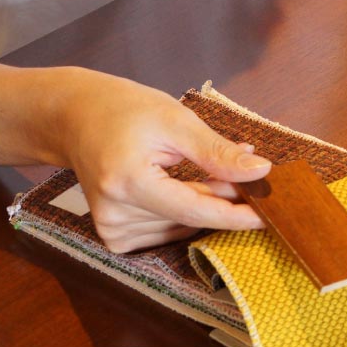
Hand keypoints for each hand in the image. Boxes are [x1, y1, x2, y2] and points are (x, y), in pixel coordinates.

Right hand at [54, 72, 271, 252]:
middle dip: (223, 197)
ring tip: (201, 166)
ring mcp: (111, 229)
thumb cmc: (125, 111)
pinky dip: (184, 209)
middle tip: (246, 172)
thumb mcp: (177, 121)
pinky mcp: (114, 236)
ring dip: (203, 201)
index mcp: (127, 183)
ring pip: (182, 226)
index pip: (193, 210)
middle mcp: (114, 214)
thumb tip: (260, 172)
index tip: (269, 216)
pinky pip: (166, 229)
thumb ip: (217, 152)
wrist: (76, 118)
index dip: (234, 214)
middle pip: (190, 218)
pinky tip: (182, 183)